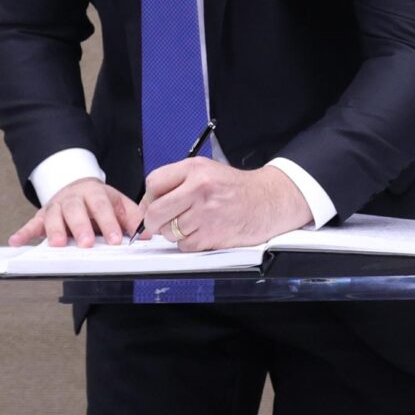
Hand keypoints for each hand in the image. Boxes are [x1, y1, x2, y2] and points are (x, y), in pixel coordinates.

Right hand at [9, 176, 144, 247]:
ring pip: (53, 216)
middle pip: (75, 210)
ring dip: (54, 230)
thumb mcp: (118, 203)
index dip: (109, 222)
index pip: (102, 206)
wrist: (77, 185)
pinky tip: (16, 241)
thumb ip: (132, 218)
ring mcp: (56, 206)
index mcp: (94, 192)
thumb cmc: (99, 200)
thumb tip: (148, 234)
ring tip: (58, 244)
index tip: (116, 240)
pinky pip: (31, 223)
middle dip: (81, 227)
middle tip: (87, 243)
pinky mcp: (42, 215)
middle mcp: (73, 198)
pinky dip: (23, 232)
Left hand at [139, 157, 311, 252]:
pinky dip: (189, 243)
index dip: (148, 199)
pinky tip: (201, 232)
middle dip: (153, 222)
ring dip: (174, 233)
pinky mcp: (213, 235)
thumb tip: (148, 205)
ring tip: (191, 223)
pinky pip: (185, 245)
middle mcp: (199, 189)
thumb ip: (177, 182)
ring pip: (169, 232)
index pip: (153, 184)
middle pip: (155, 212)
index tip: (151, 207)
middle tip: (160, 224)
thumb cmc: (235, 188)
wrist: (267, 201)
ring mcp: (206, 213)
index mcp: (195, 169)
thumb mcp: (206, 171)